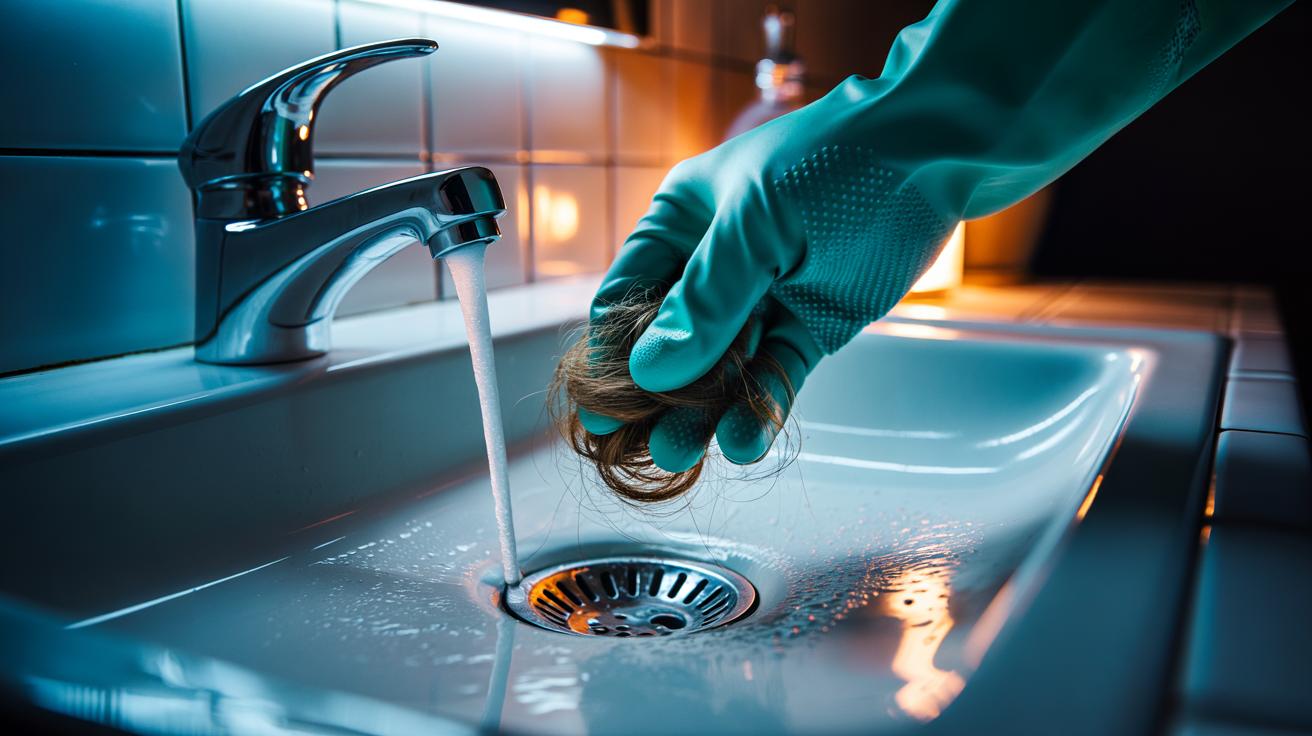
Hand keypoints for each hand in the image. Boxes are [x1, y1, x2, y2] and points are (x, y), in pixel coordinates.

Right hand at [580, 79, 957, 471]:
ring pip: (722, 367)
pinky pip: (775, 374)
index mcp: (680, 223)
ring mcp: (762, 298)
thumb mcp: (756, 226)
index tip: (602, 409)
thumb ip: (706, 302)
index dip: (610, 353)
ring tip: (683, 453)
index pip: (624, 298)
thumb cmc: (833, 163)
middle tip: (641, 446)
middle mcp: (713, 265)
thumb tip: (648, 371)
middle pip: (669, 343)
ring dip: (703, 411)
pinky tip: (743, 441)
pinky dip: (761, 407)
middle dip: (655, 396)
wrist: (937, 151)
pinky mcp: (810, 325)